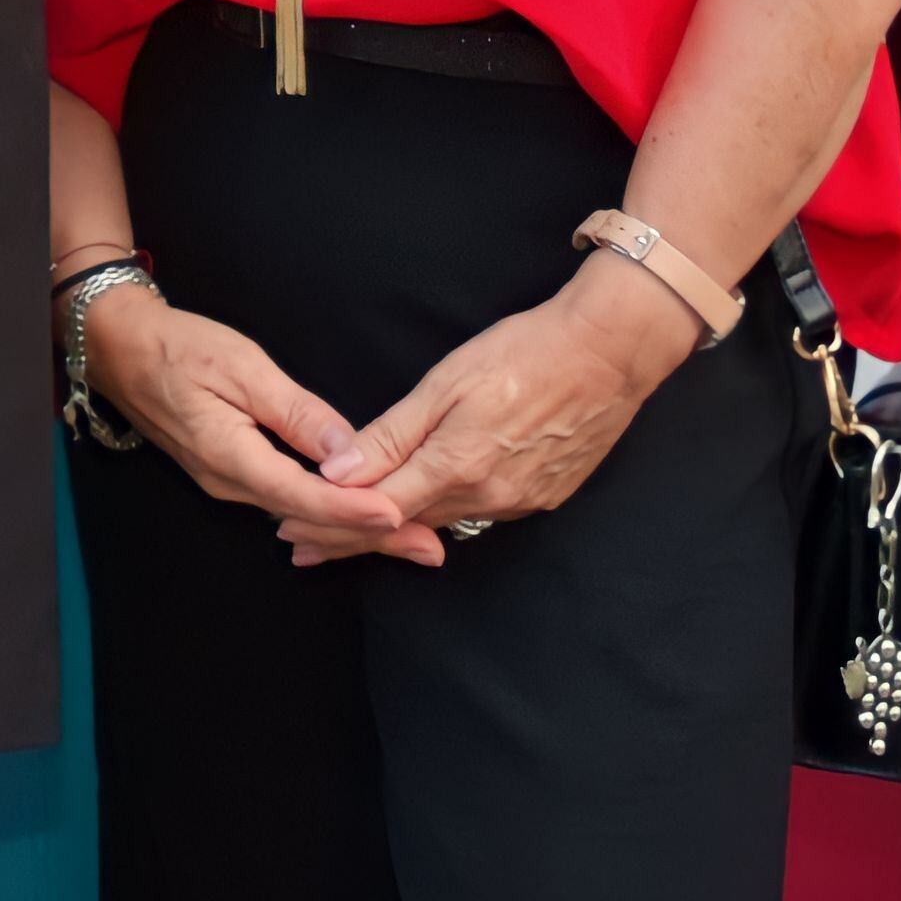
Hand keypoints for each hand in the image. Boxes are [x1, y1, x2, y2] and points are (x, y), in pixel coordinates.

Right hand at [80, 288, 412, 554]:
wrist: (120, 349)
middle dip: (373, 536)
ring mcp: (229, 482)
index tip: (401, 516)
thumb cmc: (177, 349)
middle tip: (432, 549)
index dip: (355, 509)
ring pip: (302, 514)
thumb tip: (345, 448)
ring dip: (356, 527)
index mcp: (232, 458)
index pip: (305, 496)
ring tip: (411, 538)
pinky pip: (289, 501)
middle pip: (311, 518)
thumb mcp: (240, 368)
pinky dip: (330, 510)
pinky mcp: (231, 472)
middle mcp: (231, 483)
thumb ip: (294, 412)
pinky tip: (358, 513)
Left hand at [298, 255, 697, 563]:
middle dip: (353, 537)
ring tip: (353, 535)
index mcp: (456, 468)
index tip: (291, 535)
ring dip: (397, 529)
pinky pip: (481, 513)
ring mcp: (520, 502)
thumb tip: (337, 474)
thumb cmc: (524, 353)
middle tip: (304, 547)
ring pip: (444, 521)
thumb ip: (391, 436)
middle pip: (406, 525)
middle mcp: (488, 498)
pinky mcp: (543, 496)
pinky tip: (424, 511)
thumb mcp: (445, 385)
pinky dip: (443, 514)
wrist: (609, 353)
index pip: (377, 510)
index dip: (331, 524)